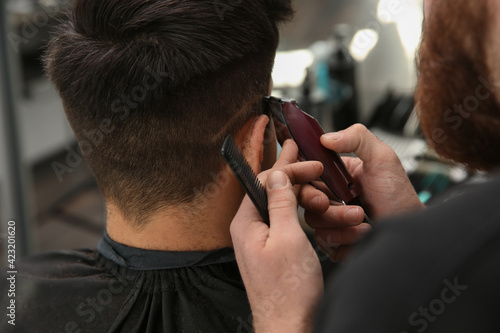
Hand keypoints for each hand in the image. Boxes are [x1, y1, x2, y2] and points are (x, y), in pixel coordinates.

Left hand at [231, 141, 323, 332]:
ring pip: (279, 206)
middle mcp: (248, 230)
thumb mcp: (289, 238)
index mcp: (246, 223)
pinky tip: (310, 205)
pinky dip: (298, 211)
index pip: (263, 181)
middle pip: (270, 191)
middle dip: (294, 177)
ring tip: (317, 183)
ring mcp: (260, 241)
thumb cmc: (288, 291)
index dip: (288, 167)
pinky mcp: (271, 251)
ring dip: (299, 194)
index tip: (307, 159)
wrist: (289, 326)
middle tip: (314, 166)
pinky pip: (283, 222)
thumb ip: (281, 203)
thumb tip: (277, 175)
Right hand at [300, 124, 423, 260]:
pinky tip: (361, 231)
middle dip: (317, 200)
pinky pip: (323, 239)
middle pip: (303, 196)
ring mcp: (330, 219)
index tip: (317, 174)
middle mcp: (330, 196)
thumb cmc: (399, 196)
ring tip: (361, 217)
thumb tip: (326, 137)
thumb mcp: (382, 158)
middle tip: (329, 201)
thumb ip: (357, 138)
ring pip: (312, 219)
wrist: (408, 228)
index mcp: (336, 174)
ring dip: (337, 219)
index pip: (305, 170)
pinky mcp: (333, 240)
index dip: (303, 173)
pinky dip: (343, 235)